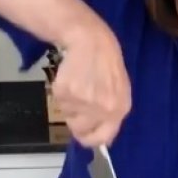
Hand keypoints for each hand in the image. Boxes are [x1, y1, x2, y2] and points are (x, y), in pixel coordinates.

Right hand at [53, 20, 130, 147]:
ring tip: (79, 82)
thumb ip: (112, 112)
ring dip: (69, 102)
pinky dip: (61, 90)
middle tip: (79, 100)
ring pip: (67, 114)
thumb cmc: (106, 61)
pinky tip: (70, 76)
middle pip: (79, 129)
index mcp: (119, 109)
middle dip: (75, 119)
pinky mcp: (65, 92)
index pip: (102, 138)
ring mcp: (83, 101)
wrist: (90, 38)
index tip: (83, 134)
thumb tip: (102, 137)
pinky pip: (58, 101)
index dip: (89, 139)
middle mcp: (103, 108)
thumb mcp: (119, 89)